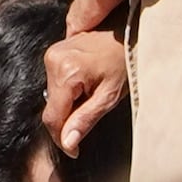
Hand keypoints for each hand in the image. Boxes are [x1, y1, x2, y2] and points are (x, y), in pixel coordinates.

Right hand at [41, 27, 132, 155]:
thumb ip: (85, 120)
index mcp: (66, 72)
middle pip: (51, 106)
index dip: (61, 138)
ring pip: (52, 96)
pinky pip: (54, 82)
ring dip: (68, 104)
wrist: (129, 31)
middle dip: (68, 117)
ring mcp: (52, 53)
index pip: (52, 117)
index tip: (74, 150)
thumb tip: (67, 143)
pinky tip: (86, 84)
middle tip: (93, 111)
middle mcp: (53, 60)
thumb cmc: (124, 61)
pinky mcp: (55, 51)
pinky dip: (68, 91)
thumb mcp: (109, 97)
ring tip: (92, 94)